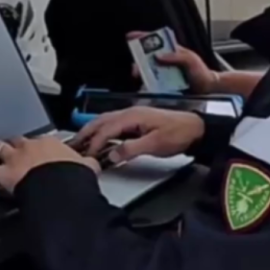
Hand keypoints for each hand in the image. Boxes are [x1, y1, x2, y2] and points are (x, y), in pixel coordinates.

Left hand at [0, 136, 99, 192]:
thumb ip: (86, 164)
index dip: (41, 148)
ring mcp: (14, 159)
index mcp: (51, 144)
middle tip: (17, 153)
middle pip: (18, 141)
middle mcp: (30, 147)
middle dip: (17, 146)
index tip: (43, 155)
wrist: (59, 188)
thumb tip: (91, 165)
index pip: (43, 141)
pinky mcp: (3, 174)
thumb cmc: (73, 178)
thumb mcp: (87, 167)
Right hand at [74, 106, 203, 163]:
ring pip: (106, 122)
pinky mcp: (137, 122)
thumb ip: (132, 149)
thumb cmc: (180, 133)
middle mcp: (131, 113)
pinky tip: (100, 140)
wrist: (196, 128)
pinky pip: (114, 125)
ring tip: (81, 143)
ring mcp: (133, 116)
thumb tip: (113, 154)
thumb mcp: (156, 144)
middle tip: (72, 145)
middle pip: (101, 121)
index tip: (87, 155)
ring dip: (92, 131)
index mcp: (133, 116)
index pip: (106, 129)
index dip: (94, 143)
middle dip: (85, 133)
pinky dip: (103, 132)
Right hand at [127, 31, 220, 93]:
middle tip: (135, 67)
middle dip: (138, 60)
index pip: (155, 40)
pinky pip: (152, 83)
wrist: (207, 89)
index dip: (142, 37)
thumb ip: (177, 56)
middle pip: (146, 57)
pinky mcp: (164, 85)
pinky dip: (146, 83)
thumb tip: (159, 56)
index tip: (130, 36)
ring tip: (139, 75)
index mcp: (171, 51)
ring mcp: (164, 73)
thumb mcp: (191, 60)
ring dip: (141, 72)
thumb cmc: (201, 71)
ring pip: (147, 70)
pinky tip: (144, 85)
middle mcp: (165, 61)